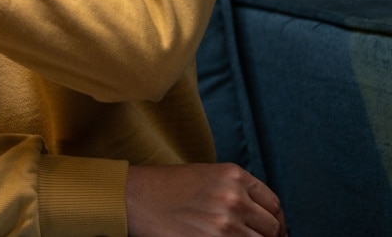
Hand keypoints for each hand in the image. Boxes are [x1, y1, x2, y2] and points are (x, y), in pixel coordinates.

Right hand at [126, 163, 286, 236]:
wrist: (131, 197)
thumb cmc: (163, 187)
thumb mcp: (205, 176)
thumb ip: (234, 190)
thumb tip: (258, 216)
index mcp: (234, 176)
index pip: (274, 205)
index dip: (276, 222)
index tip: (271, 231)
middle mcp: (234, 198)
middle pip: (272, 227)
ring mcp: (226, 223)